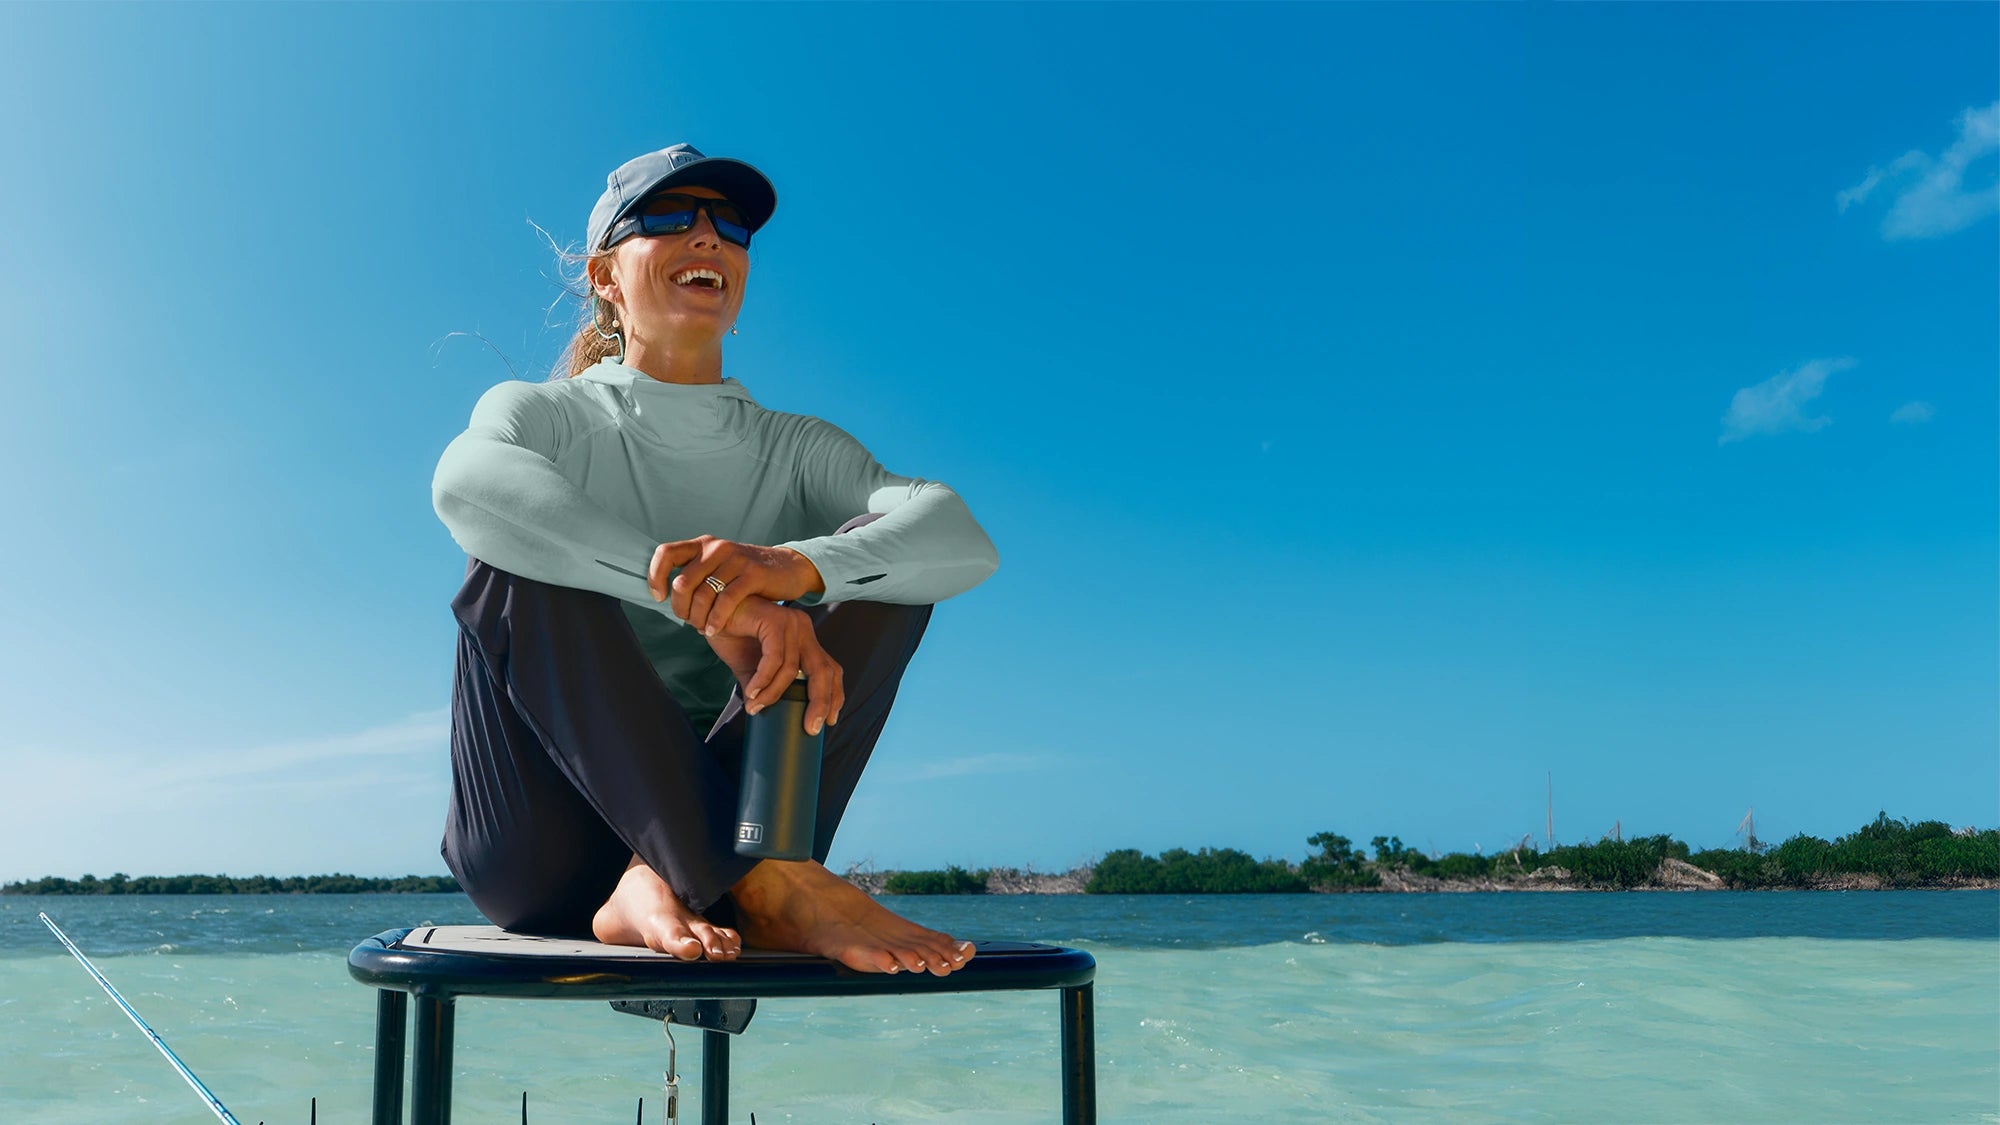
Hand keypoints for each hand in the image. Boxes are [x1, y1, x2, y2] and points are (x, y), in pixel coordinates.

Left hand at [650, 535, 825, 635]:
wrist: (788, 567)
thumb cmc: (748, 574)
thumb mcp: (719, 566)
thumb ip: (697, 574)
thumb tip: (668, 595)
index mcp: (704, 545)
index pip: (666, 553)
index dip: (656, 576)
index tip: (660, 597)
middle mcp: (717, 548)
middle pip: (682, 582)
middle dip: (681, 608)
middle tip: (688, 621)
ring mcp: (735, 559)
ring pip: (703, 594)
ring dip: (699, 618)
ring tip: (703, 629)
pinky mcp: (753, 573)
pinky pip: (726, 600)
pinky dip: (717, 620)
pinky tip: (715, 630)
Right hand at [705, 596, 844, 730]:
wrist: (708, 611)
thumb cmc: (731, 635)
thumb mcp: (751, 669)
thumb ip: (764, 687)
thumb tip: (766, 713)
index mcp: (805, 640)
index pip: (830, 669)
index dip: (834, 696)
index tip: (829, 721)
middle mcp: (803, 629)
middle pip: (823, 670)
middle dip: (821, 701)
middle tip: (811, 727)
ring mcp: (791, 622)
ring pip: (793, 668)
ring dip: (774, 693)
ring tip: (756, 706)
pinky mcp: (774, 619)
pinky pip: (775, 658)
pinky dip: (763, 679)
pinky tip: (752, 692)